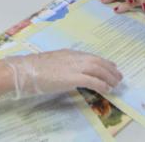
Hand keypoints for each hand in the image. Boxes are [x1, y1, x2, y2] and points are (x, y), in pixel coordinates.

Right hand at [3, 50, 121, 98]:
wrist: (25, 70)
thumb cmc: (33, 68)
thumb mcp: (51, 63)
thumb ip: (62, 65)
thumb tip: (68, 72)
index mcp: (68, 53)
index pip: (91, 56)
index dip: (103, 61)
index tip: (112, 66)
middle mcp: (73, 58)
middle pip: (98, 61)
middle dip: (110, 69)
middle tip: (119, 77)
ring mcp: (73, 67)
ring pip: (98, 69)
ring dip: (109, 77)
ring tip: (116, 84)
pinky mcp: (72, 78)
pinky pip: (91, 81)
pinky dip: (101, 84)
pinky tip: (106, 89)